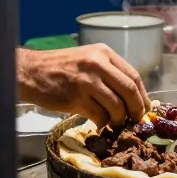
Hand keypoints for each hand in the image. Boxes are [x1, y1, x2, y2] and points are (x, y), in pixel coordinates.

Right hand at [17, 44, 148, 128]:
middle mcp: (98, 64)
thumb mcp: (88, 60)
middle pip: (129, 91)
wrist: (31, 72)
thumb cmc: (60, 67)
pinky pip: (99, 115)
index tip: (145, 107)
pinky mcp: (76, 98)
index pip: (133, 76)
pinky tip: (99, 123)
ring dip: (118, 119)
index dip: (143, 95)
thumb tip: (132, 96)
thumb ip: (109, 73)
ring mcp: (87, 81)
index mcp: (104, 53)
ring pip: (116, 106)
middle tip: (135, 119)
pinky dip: (102, 122)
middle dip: (136, 109)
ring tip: (114, 122)